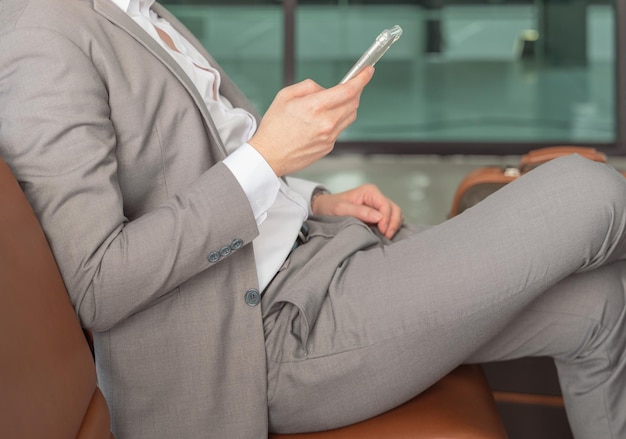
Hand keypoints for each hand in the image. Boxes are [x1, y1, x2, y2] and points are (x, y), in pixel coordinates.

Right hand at [248, 67, 374, 176]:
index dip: (362, 78)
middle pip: (354, 102)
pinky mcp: (329, 147)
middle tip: (350, 86)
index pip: (349, 89)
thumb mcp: (285, 96)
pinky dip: (337, 121)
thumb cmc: (273, 128)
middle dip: (355, 91)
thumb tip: (324, 88)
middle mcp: (326, 123)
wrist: (269, 156)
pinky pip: (340, 129)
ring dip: (348, 106)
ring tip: (333, 104)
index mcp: (315, 107)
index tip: (368, 71)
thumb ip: (309, 87)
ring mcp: (329, 137)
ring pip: (350, 116)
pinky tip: (322, 121)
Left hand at [311, 184, 403, 238]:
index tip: (382, 232)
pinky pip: (391, 220)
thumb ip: (360, 212)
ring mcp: (378, 206)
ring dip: (393, 226)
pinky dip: (391, 227)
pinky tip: (385, 235)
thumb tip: (379, 218)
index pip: (386, 205)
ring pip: (396, 215)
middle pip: (395, 209)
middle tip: (387, 237)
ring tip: (386, 237)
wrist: (324, 208)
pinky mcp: (378, 214)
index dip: (387, 219)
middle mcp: (376, 197)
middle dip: (393, 223)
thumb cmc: (330, 206)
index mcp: (370, 192)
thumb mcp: (341, 209)